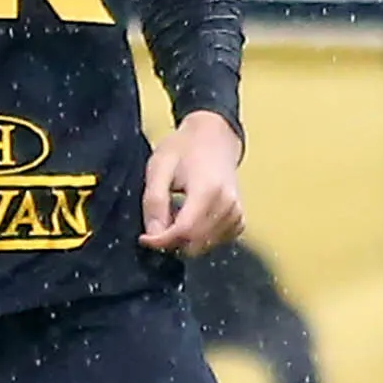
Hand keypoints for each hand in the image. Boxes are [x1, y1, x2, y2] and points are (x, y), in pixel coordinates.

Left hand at [140, 109, 245, 255]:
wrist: (214, 137)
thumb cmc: (185, 149)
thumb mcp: (160, 167)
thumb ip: (155, 201)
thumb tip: (154, 234)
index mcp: (208, 189)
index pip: (184, 230)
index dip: (161, 241)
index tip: (144, 239)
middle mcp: (228, 204)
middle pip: (195, 243)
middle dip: (171, 242)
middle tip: (157, 224)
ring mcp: (236, 213)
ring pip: (205, 246)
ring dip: (185, 240)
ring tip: (175, 215)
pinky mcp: (239, 219)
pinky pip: (217, 242)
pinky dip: (200, 238)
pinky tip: (191, 220)